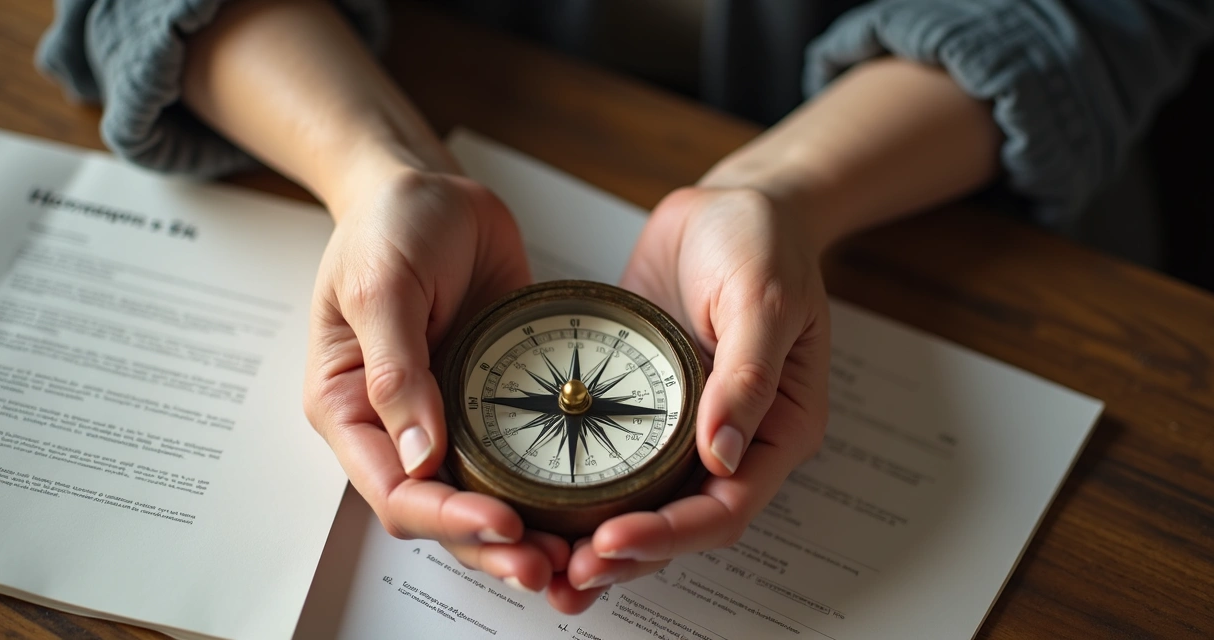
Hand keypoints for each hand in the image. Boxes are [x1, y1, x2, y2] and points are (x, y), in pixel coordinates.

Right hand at [303, 166, 569, 592]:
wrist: (432, 188)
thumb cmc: (389, 225)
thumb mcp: (382, 285)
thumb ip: (396, 368)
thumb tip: (419, 453)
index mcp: (351, 406)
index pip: (393, 490)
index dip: (447, 517)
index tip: (503, 523)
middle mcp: (398, 424)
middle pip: (440, 510)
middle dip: (491, 545)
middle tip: (548, 564)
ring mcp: (448, 416)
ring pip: (481, 497)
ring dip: (524, 533)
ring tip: (573, 556)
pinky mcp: (492, 402)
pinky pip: (519, 458)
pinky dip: (546, 489)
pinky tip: (585, 505)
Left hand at [554, 186, 830, 608]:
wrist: (730, 205)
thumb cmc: (764, 243)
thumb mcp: (763, 298)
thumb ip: (747, 375)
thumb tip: (723, 452)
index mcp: (775, 428)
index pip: (726, 507)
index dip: (671, 535)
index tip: (613, 540)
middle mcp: (732, 440)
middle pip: (681, 524)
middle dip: (626, 557)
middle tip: (567, 575)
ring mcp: (684, 428)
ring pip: (644, 505)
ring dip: (598, 542)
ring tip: (546, 567)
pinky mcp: (643, 408)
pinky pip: (613, 461)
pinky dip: (581, 493)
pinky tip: (537, 509)